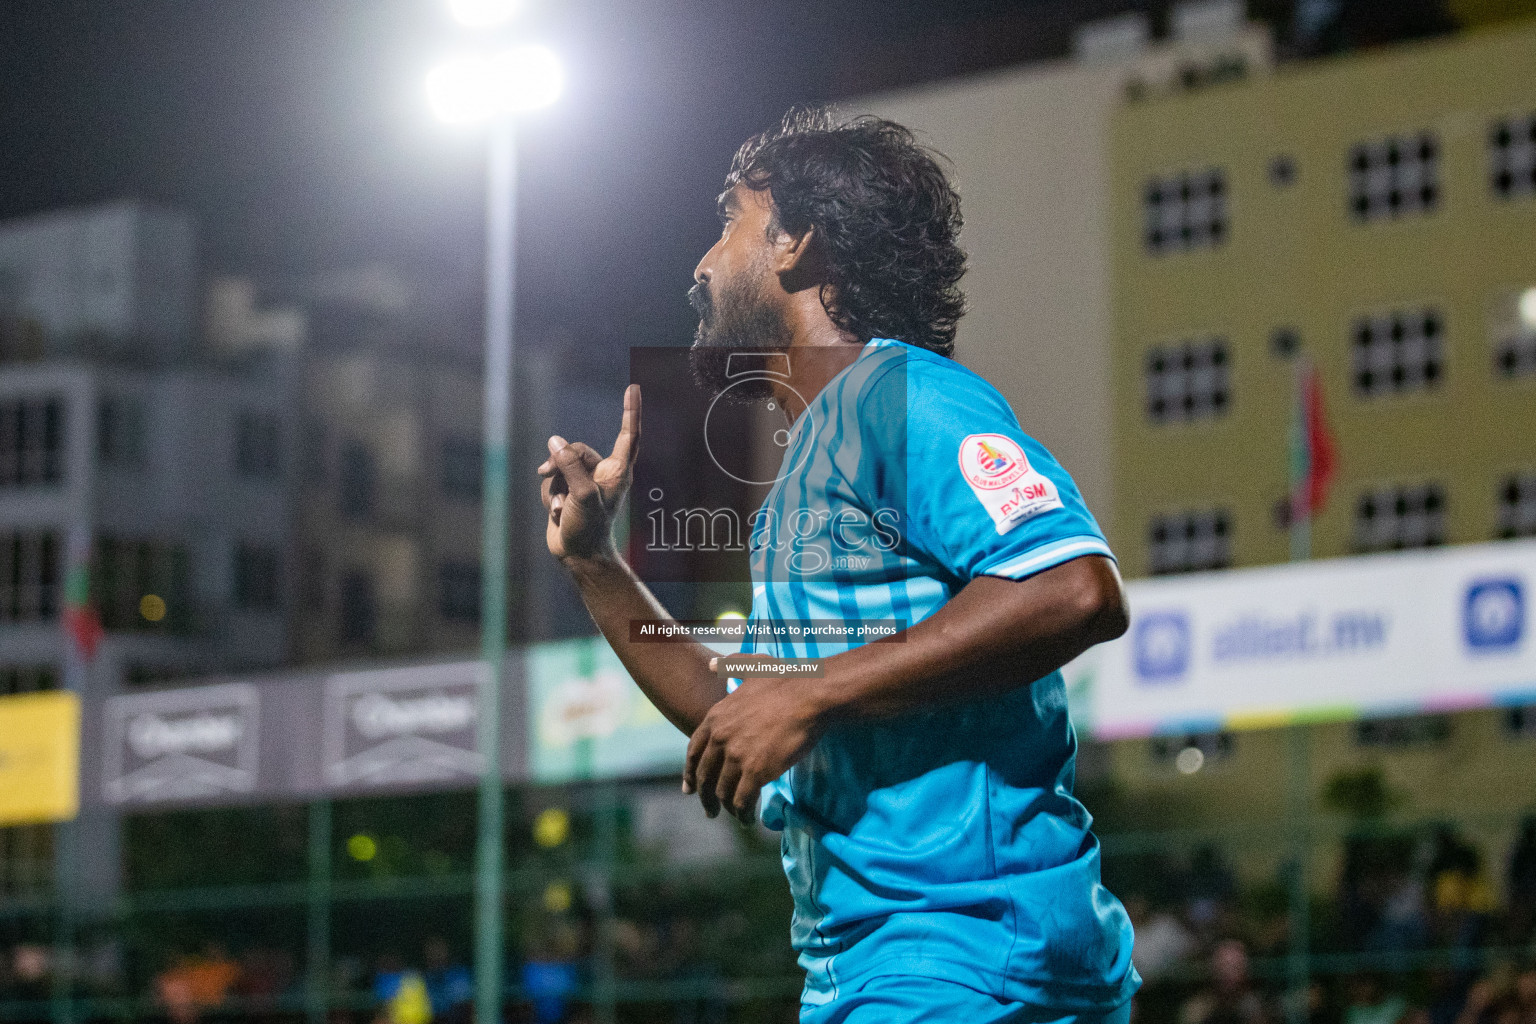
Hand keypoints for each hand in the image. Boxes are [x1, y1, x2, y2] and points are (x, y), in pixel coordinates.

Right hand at [538, 384, 639, 561]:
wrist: (578, 555)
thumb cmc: (588, 528)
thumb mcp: (581, 495)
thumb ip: (570, 465)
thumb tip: (556, 441)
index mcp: (617, 471)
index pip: (628, 434)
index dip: (631, 411)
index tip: (634, 388)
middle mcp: (603, 473)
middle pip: (577, 449)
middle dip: (559, 460)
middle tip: (546, 471)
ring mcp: (585, 481)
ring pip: (560, 465)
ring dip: (553, 484)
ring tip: (558, 506)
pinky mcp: (568, 490)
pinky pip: (551, 480)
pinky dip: (548, 495)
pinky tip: (556, 512)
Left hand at [682, 660, 825, 822]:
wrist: (810, 695)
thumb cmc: (786, 680)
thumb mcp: (752, 667)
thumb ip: (730, 666)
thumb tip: (712, 663)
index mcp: (716, 717)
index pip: (693, 751)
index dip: (689, 772)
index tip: (689, 788)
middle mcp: (720, 739)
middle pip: (704, 776)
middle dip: (704, 797)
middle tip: (708, 811)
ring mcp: (737, 756)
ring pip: (723, 791)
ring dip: (726, 808)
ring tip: (733, 816)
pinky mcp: (756, 772)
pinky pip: (743, 800)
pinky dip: (743, 813)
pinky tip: (747, 819)